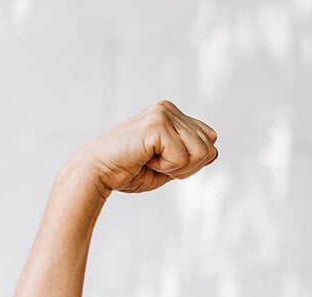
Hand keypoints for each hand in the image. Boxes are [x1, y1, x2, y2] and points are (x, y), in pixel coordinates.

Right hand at [71, 100, 218, 195]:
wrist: (97, 173)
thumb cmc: (128, 171)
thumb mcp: (169, 164)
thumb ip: (191, 156)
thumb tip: (214, 151)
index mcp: (172, 115)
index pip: (210, 140)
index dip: (193, 162)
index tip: (165, 163)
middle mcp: (169, 109)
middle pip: (210, 147)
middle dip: (188, 167)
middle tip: (156, 163)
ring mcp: (164, 113)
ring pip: (202, 152)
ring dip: (178, 168)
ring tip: (151, 160)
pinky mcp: (157, 123)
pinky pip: (183, 157)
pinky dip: (166, 167)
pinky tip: (144, 159)